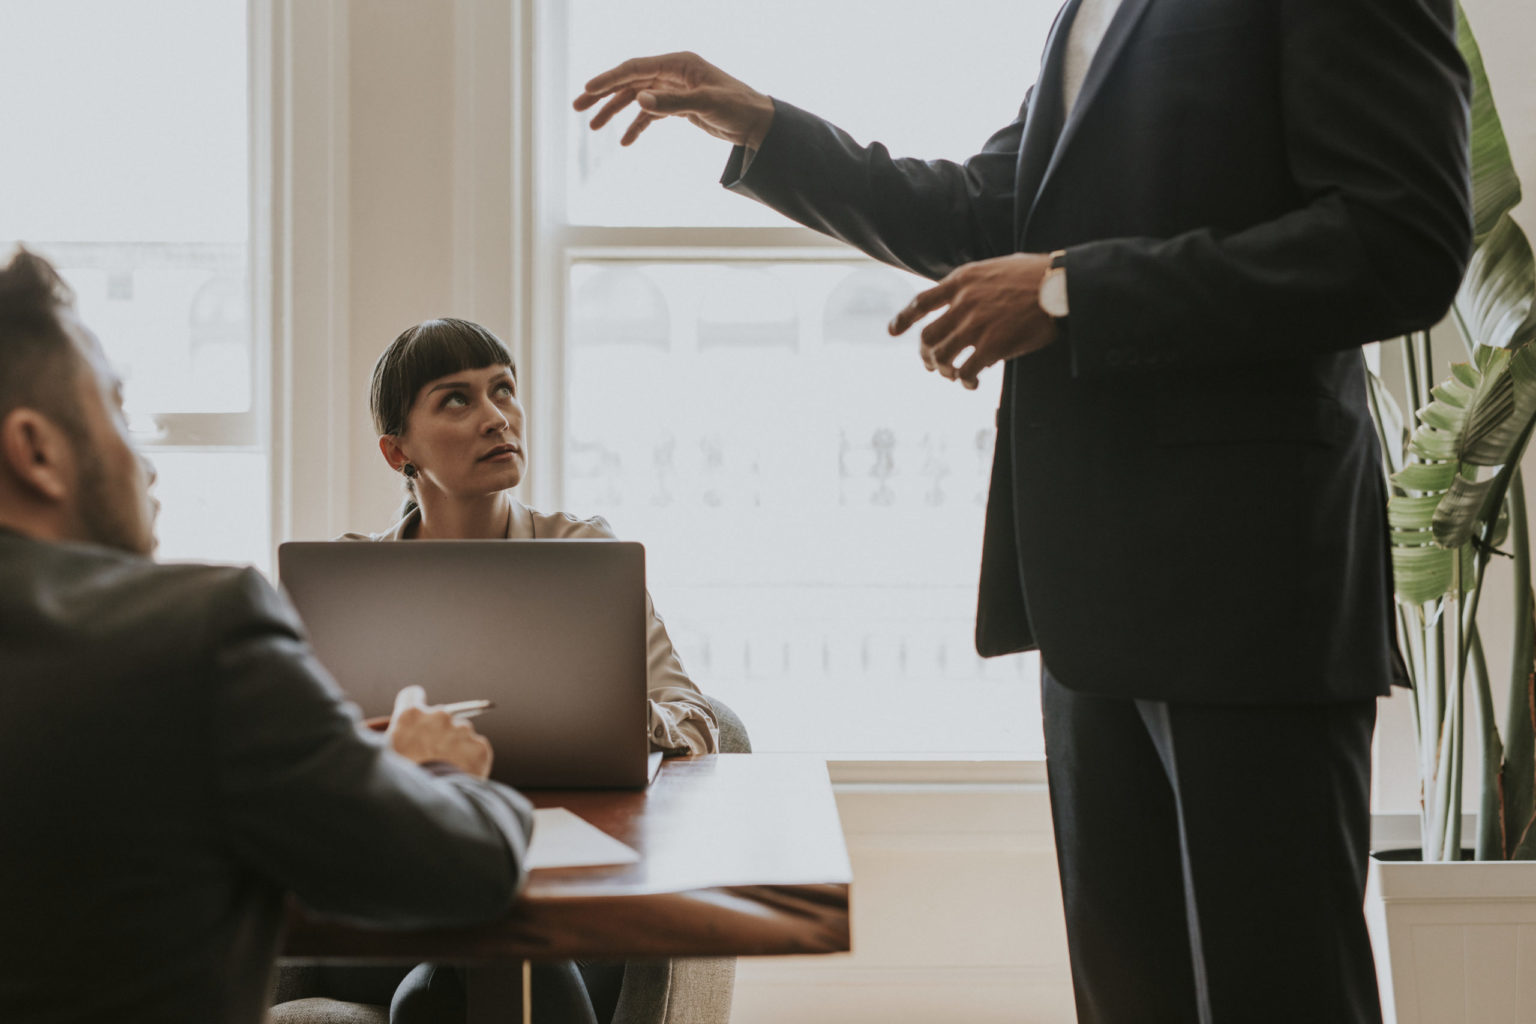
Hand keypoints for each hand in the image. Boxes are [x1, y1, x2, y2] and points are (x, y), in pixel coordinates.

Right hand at [386, 685, 493, 779]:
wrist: (431, 809)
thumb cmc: (399, 785)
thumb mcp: (382, 758)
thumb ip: (390, 738)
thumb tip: (386, 735)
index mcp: (410, 715)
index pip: (413, 694)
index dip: (413, 708)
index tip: (414, 721)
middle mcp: (438, 716)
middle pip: (438, 716)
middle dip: (435, 732)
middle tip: (428, 757)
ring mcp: (462, 730)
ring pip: (458, 733)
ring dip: (453, 747)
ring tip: (443, 771)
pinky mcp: (479, 747)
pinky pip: (474, 748)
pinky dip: (468, 760)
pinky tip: (457, 776)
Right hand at [574, 52, 774, 148]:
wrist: (758, 123)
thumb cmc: (737, 107)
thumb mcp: (705, 104)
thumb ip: (671, 103)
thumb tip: (639, 99)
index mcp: (679, 63)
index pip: (635, 68)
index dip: (609, 79)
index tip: (587, 91)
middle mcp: (673, 72)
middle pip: (630, 80)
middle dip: (604, 95)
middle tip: (578, 108)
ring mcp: (675, 89)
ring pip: (637, 97)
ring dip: (615, 111)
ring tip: (593, 127)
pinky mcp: (679, 106)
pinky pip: (651, 114)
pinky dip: (637, 126)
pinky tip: (625, 141)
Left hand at [888, 253, 1058, 388]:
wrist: (1061, 284)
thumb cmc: (1035, 275)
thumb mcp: (995, 268)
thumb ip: (973, 285)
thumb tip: (962, 304)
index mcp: (961, 281)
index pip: (921, 302)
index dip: (903, 319)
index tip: (892, 332)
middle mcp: (962, 302)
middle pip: (927, 337)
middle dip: (925, 355)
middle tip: (931, 365)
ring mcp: (976, 324)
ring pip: (942, 357)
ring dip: (944, 370)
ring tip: (954, 375)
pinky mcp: (993, 345)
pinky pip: (967, 371)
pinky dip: (966, 381)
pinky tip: (972, 383)